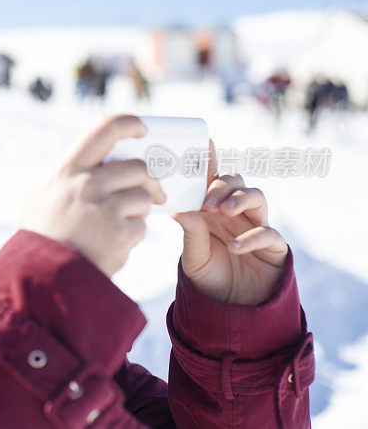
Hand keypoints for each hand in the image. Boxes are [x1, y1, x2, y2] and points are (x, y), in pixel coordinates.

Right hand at [22, 114, 165, 277]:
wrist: (42, 276)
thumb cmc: (42, 233)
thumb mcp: (42, 193)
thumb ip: (68, 173)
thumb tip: (97, 157)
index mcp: (68, 169)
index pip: (106, 129)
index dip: (130, 123)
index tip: (143, 129)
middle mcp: (88, 183)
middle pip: (138, 168)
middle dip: (148, 180)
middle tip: (152, 192)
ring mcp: (106, 209)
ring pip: (144, 197)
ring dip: (139, 210)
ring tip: (119, 223)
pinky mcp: (120, 234)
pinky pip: (141, 227)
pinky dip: (132, 236)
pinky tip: (113, 244)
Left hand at [172, 140, 288, 304]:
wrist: (230, 310)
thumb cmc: (209, 278)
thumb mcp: (193, 257)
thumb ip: (191, 233)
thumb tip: (180, 209)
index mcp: (212, 211)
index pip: (211, 180)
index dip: (209, 161)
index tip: (205, 143)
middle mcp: (235, 214)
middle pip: (236, 182)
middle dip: (223, 185)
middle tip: (208, 202)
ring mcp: (256, 226)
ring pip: (257, 196)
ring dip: (240, 199)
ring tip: (223, 212)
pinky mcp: (274, 247)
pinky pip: (268, 233)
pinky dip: (252, 237)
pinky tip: (235, 247)